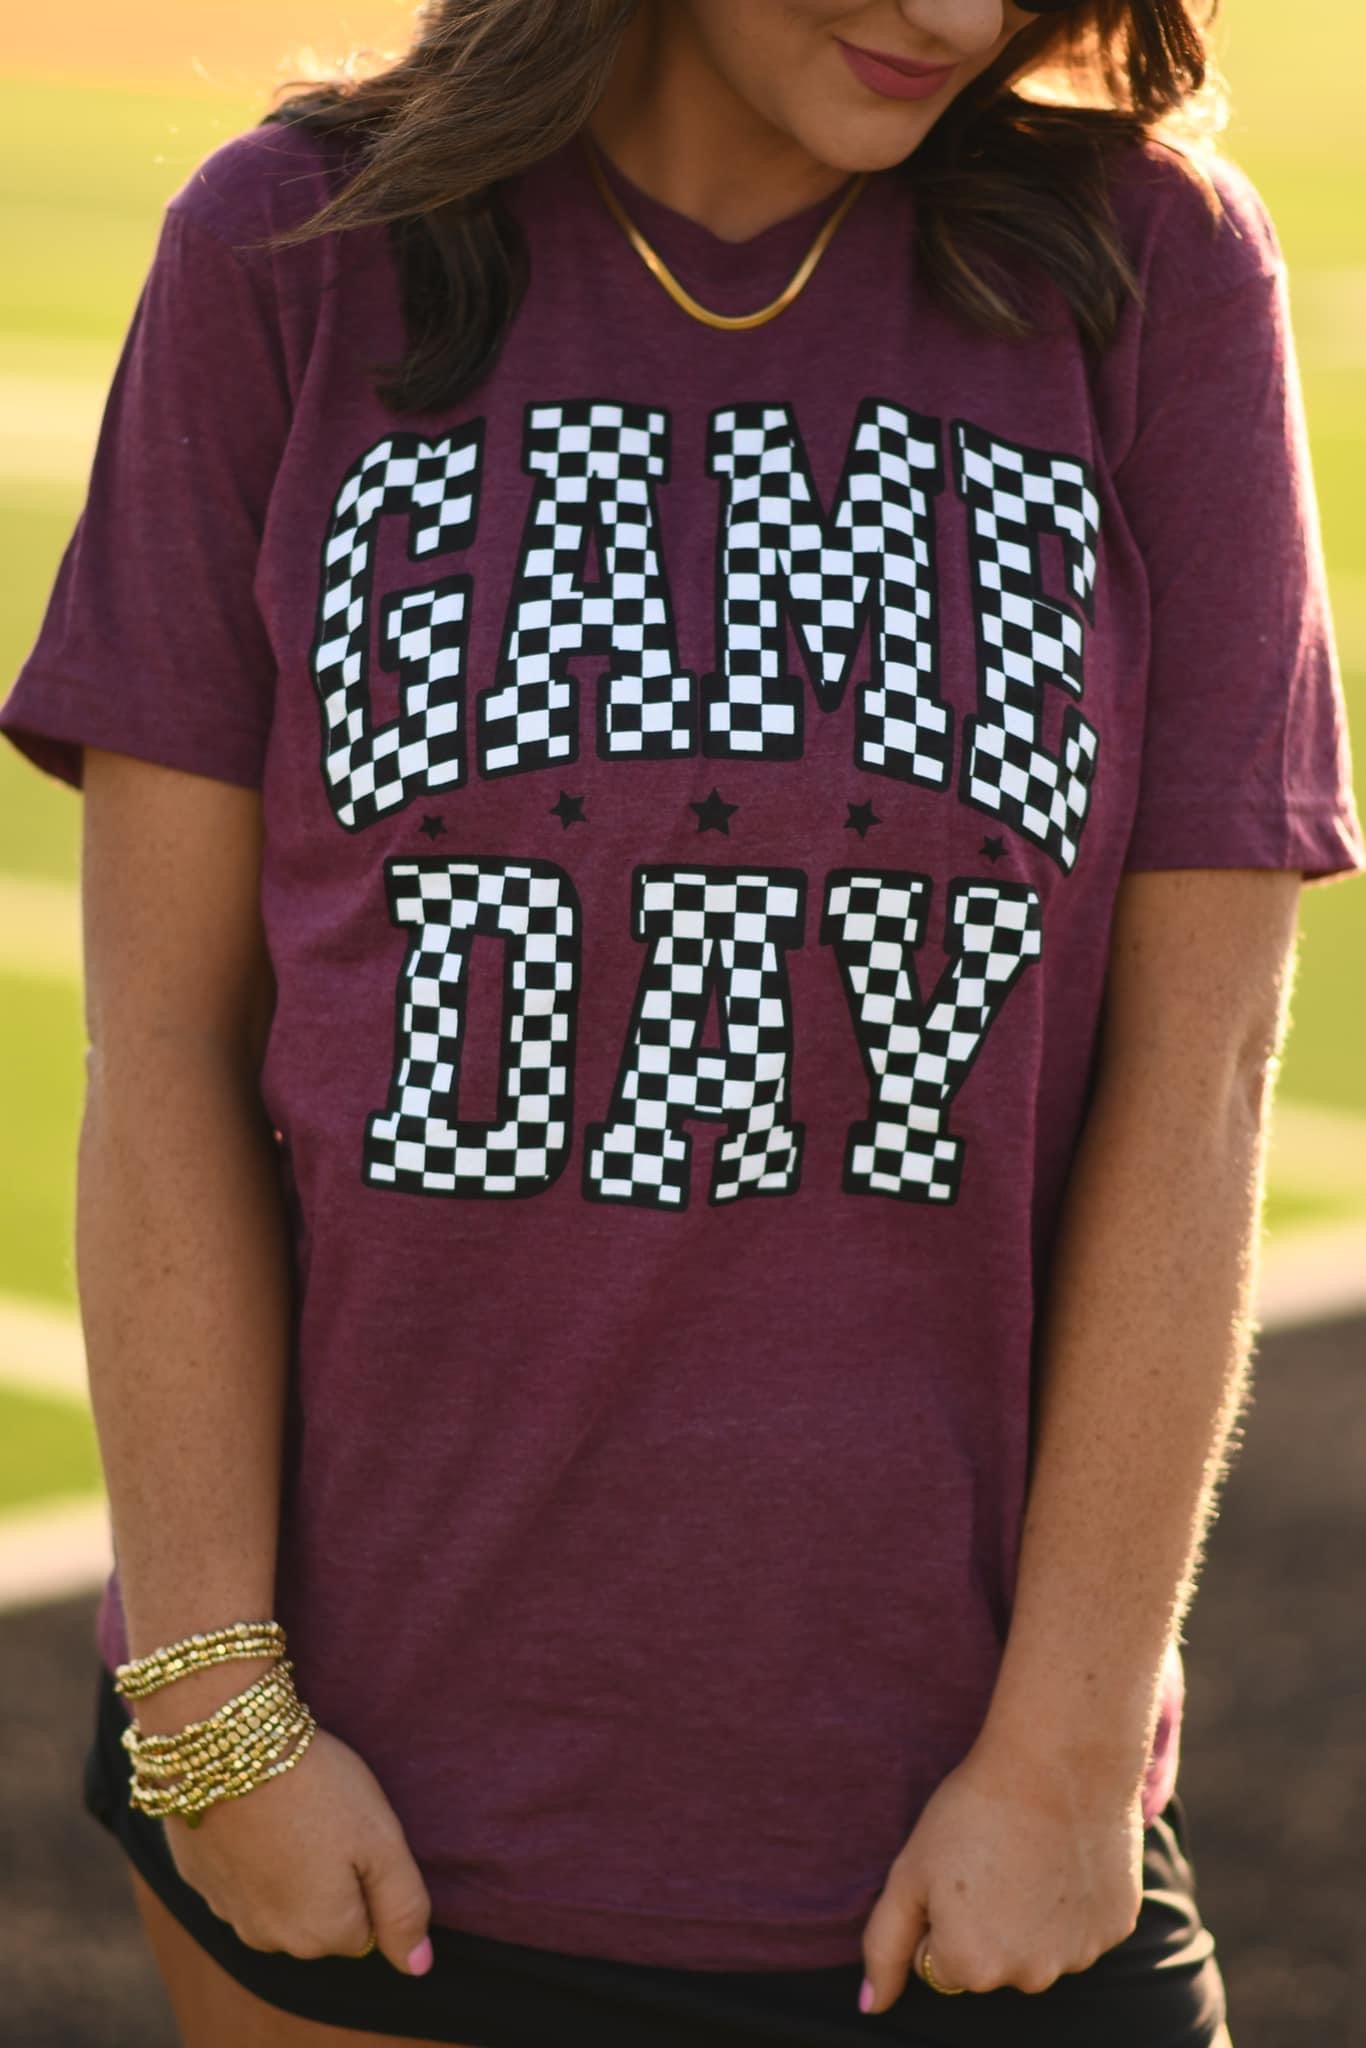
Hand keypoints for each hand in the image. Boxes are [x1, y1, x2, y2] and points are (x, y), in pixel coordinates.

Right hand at [161, 1721, 434, 1974]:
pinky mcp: (196, 1879)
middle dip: (329, 1879)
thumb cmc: (317, 1787)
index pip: (366, 1927)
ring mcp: (227, 1912)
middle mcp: (270, 1939)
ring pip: (278, 1902)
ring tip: (289, 1811)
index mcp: (321, 1933)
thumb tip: (418, 1965)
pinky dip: (249, 1854)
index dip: (368, 1875)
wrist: (229, 1742)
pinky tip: (252, 1812)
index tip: (354, 1831)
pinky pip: (238, 1879)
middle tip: (324, 1818)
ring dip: (287, 1870)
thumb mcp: (382, 1841)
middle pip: (320, 1920)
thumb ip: (404, 1909)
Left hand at [859, 1734, 1144, 2008]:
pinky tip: (1065, 1854)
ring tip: (1027, 1852)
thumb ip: (884, 1947)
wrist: (1057, 1762)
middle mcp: (1028, 1977)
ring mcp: (1079, 1955)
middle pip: (990, 1961)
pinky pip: (1081, 1926)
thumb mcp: (908, 1873)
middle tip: (989, 1858)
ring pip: (1038, 1946)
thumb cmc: (972, 1811)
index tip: (953, 1869)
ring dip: (1030, 1914)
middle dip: (983, 1922)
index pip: (938, 1961)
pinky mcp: (1116, 1927)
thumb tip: (870, 2007)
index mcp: (971, 1967)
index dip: (939, 1912)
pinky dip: (1072, 1899)